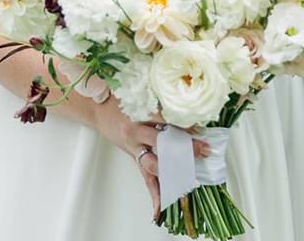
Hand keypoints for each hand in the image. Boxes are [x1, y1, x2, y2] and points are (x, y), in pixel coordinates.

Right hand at [91, 99, 210, 220]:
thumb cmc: (123, 100)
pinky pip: (145, 177)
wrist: (99, 110)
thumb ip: (162, 102)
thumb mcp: (141, 96)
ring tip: (190, 180)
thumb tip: (190, 106)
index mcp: (139, 116)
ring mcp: (134, 148)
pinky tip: (160, 208)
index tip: (201, 129)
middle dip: (184, 149)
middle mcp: (135, 134)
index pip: (165, 121)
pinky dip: (154, 193)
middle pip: (162, 144)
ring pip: (153, 165)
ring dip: (173, 172)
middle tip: (204, 151)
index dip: (182, 126)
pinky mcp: (134, 158)